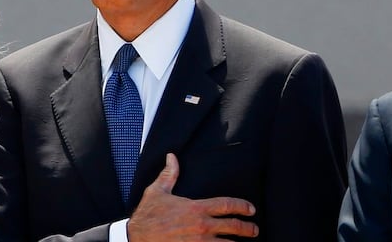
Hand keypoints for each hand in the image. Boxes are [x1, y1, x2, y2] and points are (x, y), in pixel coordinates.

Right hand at [127, 153, 258, 240]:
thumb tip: (171, 157)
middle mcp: (201, 226)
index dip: (242, 206)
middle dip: (247, 228)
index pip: (226, 205)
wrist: (137, 237)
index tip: (250, 209)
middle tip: (254, 229)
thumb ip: (169, 174)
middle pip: (233, 227)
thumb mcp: (157, 192)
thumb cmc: (147, 215)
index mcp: (196, 208)